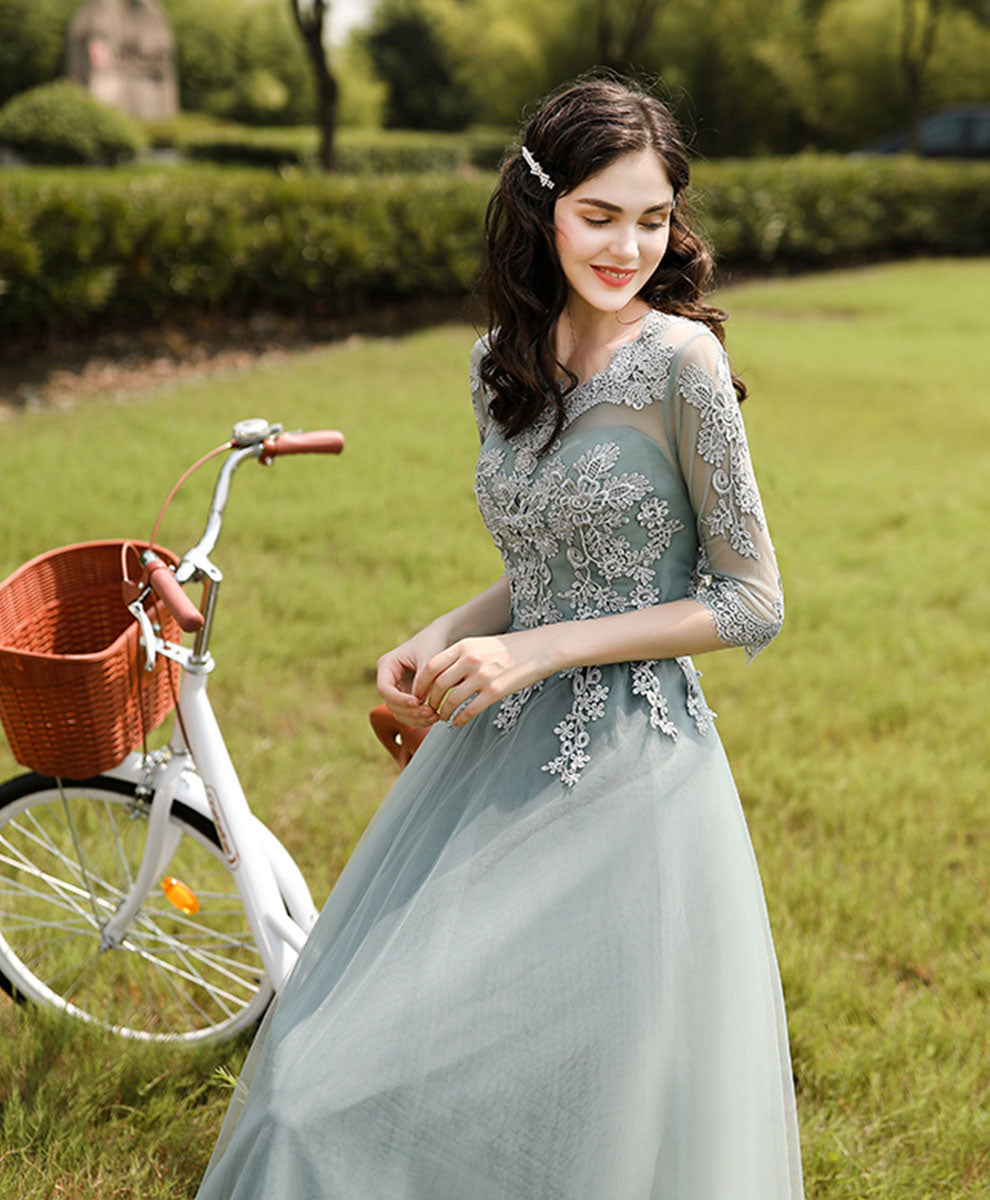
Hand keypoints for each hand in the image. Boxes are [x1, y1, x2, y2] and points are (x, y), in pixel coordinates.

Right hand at [376, 625, 450, 728]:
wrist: (438, 640)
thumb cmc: (431, 643)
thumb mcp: (428, 656)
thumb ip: (423, 677)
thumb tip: (419, 699)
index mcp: (387, 665)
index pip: (384, 688)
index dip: (398, 699)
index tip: (416, 702)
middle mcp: (388, 679)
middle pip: (390, 704)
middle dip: (410, 712)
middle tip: (429, 713)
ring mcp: (397, 690)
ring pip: (399, 713)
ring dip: (415, 719)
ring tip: (434, 716)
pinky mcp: (406, 698)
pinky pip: (408, 714)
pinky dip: (420, 719)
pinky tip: (434, 717)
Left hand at [415, 630, 554, 726]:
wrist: (540, 649)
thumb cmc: (510, 647)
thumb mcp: (482, 644)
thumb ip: (462, 656)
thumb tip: (442, 674)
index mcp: (464, 646)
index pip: (431, 666)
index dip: (421, 683)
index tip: (419, 694)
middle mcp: (470, 659)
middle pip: (438, 685)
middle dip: (430, 701)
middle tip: (429, 709)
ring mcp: (482, 676)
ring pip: (451, 700)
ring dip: (443, 712)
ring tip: (443, 717)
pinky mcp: (495, 691)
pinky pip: (469, 710)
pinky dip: (459, 719)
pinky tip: (457, 723)